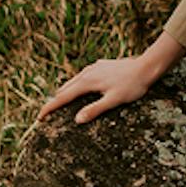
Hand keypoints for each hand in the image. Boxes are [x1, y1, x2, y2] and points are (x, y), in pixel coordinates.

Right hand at [37, 55, 154, 124]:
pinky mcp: (100, 66)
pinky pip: (82, 77)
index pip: (62, 98)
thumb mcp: (114, 100)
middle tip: (47, 115)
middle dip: (54, 101)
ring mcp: (93, 68)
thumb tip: (77, 120)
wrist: (145, 67)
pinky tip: (80, 89)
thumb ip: (95, 110)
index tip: (39, 117)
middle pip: (64, 89)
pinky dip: (76, 86)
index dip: (49, 108)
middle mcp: (86, 73)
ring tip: (59, 103)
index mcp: (86, 82)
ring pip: (72, 82)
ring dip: (64, 93)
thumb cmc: (132, 86)